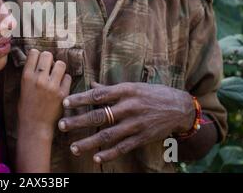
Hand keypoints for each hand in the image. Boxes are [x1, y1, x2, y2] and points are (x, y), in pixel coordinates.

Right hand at [18, 49, 71, 138]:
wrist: (34, 126)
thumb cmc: (27, 107)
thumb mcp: (23, 87)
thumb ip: (31, 73)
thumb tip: (39, 60)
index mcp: (27, 76)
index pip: (34, 53)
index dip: (37, 55)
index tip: (39, 61)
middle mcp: (39, 79)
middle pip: (48, 55)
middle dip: (49, 59)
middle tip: (49, 67)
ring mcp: (52, 86)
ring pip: (61, 64)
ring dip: (59, 68)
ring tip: (56, 75)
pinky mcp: (62, 94)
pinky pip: (68, 77)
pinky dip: (65, 80)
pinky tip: (60, 86)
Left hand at [58, 82, 194, 163]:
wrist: (180, 107)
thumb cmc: (153, 93)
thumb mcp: (133, 86)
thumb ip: (111, 88)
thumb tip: (91, 83)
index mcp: (126, 91)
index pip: (99, 94)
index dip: (81, 98)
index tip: (65, 102)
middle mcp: (129, 107)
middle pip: (100, 115)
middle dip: (78, 121)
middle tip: (61, 125)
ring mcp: (136, 124)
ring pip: (108, 134)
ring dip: (89, 142)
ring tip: (74, 147)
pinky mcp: (143, 137)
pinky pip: (123, 147)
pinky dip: (110, 153)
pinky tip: (97, 157)